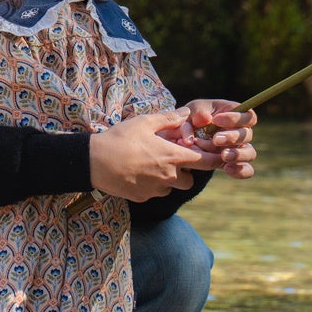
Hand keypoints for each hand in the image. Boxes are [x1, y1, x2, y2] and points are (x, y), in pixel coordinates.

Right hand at [89, 110, 210, 201]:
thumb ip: (168, 119)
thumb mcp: (144, 122)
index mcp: (172, 157)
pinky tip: (139, 173)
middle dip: (186, 172)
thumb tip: (186, 113)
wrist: (94, 162)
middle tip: (173, 160)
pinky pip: (154, 193)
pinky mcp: (142, 197)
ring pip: (171, 188)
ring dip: (169, 180)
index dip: (213, 160)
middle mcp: (168, 177)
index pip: (204, 162)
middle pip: (190, 181)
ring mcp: (155, 190)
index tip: (217, 157)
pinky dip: (152, 186)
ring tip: (152, 166)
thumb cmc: (120, 138)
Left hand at [177, 100, 256, 179]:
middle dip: (232, 137)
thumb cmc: (192, 119)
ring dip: (238, 154)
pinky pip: (246, 170)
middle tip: (215, 139)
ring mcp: (239, 148)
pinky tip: (227, 169)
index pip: (247, 115)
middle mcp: (240, 132)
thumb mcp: (191, 112)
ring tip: (223, 156)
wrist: (184, 138)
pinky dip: (239, 171)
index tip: (215, 120)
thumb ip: (196, 113)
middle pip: (247, 135)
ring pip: (250, 153)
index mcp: (235, 115)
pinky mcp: (234, 163)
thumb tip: (205, 119)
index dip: (236, 118)